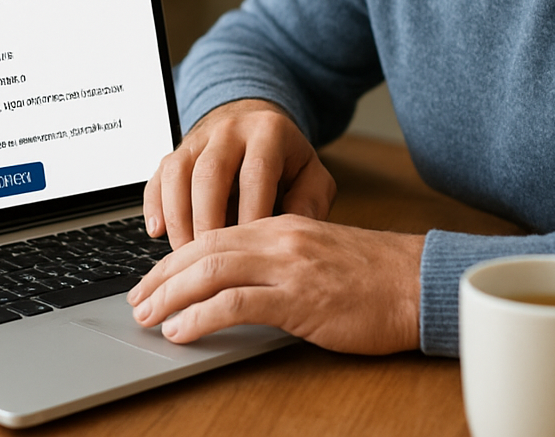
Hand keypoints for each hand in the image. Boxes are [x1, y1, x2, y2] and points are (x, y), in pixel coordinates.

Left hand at [127, 215, 423, 354]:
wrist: (418, 282)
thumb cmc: (372, 276)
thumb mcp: (316, 256)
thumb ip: (277, 262)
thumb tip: (237, 286)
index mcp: (280, 224)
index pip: (213, 235)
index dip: (176, 259)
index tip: (153, 280)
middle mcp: (278, 237)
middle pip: (203, 249)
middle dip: (162, 276)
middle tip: (136, 300)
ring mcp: (288, 266)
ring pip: (212, 270)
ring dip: (171, 295)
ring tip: (148, 316)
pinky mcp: (300, 298)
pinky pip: (238, 302)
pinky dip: (202, 316)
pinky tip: (182, 331)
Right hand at [143, 99, 336, 247]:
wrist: (256, 120)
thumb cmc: (286, 160)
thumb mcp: (312, 174)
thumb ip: (311, 203)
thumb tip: (293, 238)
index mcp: (268, 132)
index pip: (255, 174)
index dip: (250, 214)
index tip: (250, 253)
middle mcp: (229, 130)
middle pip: (209, 174)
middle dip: (207, 222)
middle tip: (210, 263)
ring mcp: (198, 138)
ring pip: (178, 173)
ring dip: (178, 218)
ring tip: (185, 257)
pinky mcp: (176, 150)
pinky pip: (158, 175)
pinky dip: (154, 204)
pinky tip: (158, 231)